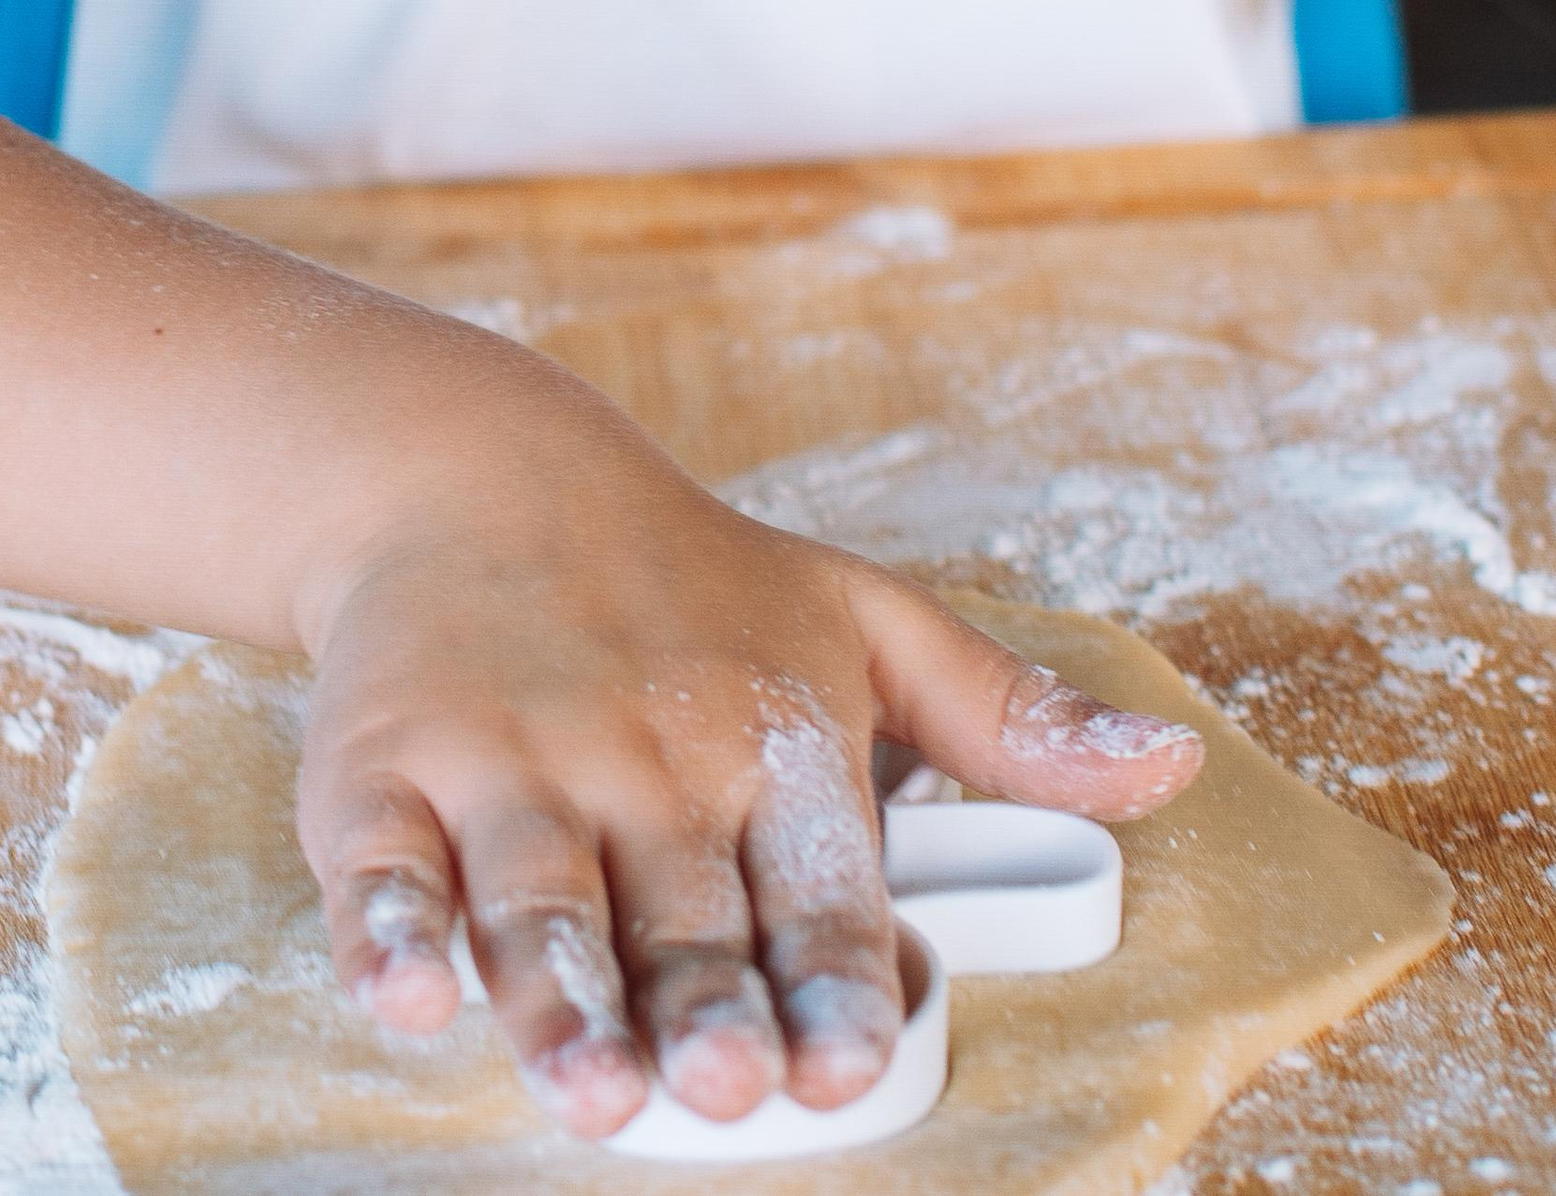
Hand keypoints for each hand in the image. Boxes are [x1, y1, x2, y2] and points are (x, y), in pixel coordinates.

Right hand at [294, 411, 1201, 1139]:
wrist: (474, 472)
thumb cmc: (689, 580)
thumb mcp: (861, 623)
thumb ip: (1006, 717)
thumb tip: (1171, 772)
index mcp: (766, 735)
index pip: (814, 879)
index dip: (833, 971)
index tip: (850, 1055)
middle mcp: (640, 755)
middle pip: (676, 910)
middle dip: (700, 1001)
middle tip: (725, 1083)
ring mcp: (509, 760)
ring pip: (538, 897)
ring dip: (560, 995)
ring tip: (587, 1083)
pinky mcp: (386, 768)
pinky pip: (385, 860)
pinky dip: (389, 929)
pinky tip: (407, 991)